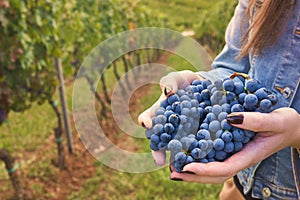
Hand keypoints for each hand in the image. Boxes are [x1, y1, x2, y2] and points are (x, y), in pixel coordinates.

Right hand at [138, 70, 202, 165]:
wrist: (207, 87)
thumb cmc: (187, 82)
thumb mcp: (178, 78)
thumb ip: (170, 81)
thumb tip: (168, 92)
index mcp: (159, 112)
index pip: (147, 119)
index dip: (146, 122)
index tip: (148, 125)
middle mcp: (168, 126)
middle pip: (159, 140)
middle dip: (158, 150)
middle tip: (159, 160)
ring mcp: (183, 132)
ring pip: (176, 147)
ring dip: (175, 156)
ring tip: (178, 165)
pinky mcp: (198, 136)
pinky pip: (195, 145)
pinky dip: (196, 152)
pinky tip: (200, 158)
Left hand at [170, 107, 299, 182]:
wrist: (290, 126)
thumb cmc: (285, 124)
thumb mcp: (275, 120)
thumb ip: (256, 121)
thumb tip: (231, 118)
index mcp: (248, 156)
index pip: (224, 169)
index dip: (205, 170)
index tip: (187, 167)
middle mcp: (238, 158)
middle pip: (213, 174)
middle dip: (192, 175)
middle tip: (172, 172)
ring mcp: (234, 154)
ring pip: (211, 167)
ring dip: (192, 169)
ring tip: (172, 165)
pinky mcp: (231, 146)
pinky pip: (213, 155)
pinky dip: (198, 156)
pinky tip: (185, 150)